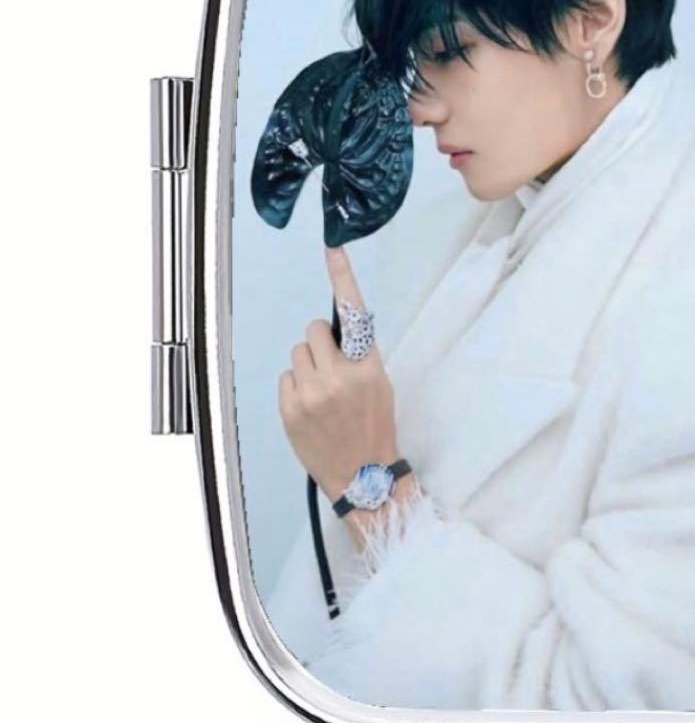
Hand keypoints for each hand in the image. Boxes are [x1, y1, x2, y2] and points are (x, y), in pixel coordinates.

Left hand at [278, 243, 399, 500]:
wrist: (363, 476)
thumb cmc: (374, 425)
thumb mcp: (380, 385)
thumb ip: (359, 356)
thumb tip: (336, 332)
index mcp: (368, 366)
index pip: (354, 313)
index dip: (342, 276)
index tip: (332, 246)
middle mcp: (338, 375)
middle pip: (313, 331)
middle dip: (320, 344)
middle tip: (331, 368)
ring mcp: (311, 393)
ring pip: (297, 354)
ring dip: (307, 367)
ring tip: (322, 393)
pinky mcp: (290, 409)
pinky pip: (286, 378)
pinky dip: (296, 388)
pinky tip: (311, 408)